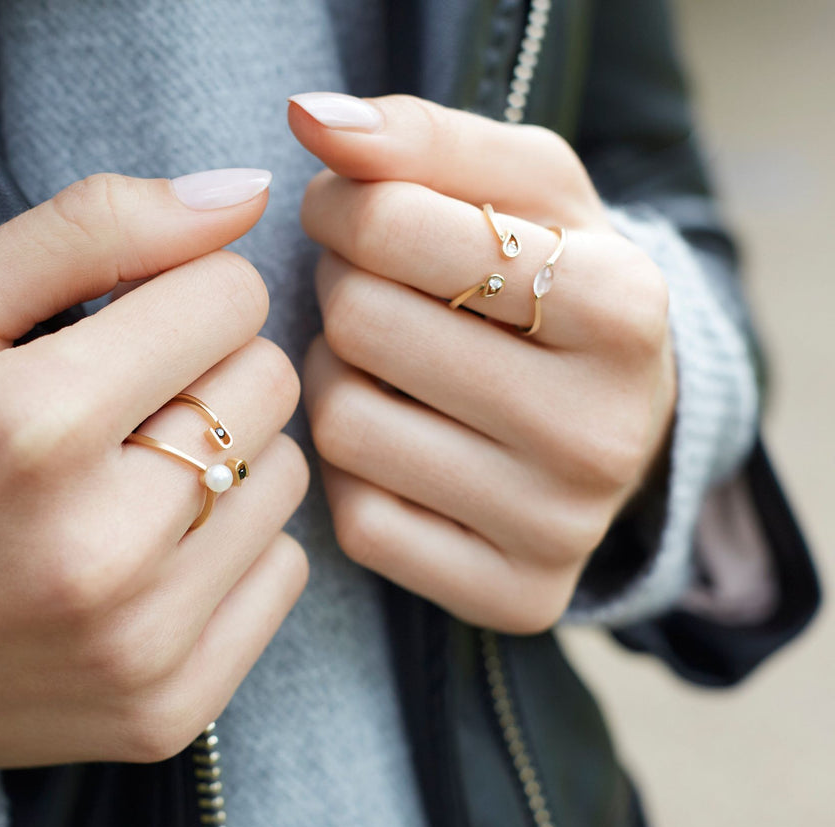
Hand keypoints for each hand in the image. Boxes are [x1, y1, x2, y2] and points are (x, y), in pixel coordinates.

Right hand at [0, 170, 308, 768]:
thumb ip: (91, 227)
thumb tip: (242, 191)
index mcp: (35, 423)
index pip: (229, 298)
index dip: (191, 293)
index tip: (147, 324)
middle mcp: (98, 543)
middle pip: (272, 384)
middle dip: (216, 372)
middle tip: (140, 404)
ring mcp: (141, 641)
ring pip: (289, 479)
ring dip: (233, 459)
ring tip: (145, 480)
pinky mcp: (171, 706)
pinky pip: (285, 575)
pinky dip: (239, 547)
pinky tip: (163, 554)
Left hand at [289, 93, 675, 632]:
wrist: (617, 417)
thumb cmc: (556, 288)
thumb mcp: (523, 191)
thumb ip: (421, 139)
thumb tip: (314, 120)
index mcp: (624, 308)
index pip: (398, 229)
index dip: (346, 210)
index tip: (354, 219)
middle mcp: (603, 432)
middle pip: (362, 328)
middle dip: (341, 294)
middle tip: (369, 296)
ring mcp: (559, 528)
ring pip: (345, 428)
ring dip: (335, 382)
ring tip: (379, 370)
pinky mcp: (514, 595)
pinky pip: (358, 522)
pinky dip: (351, 475)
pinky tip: (393, 447)